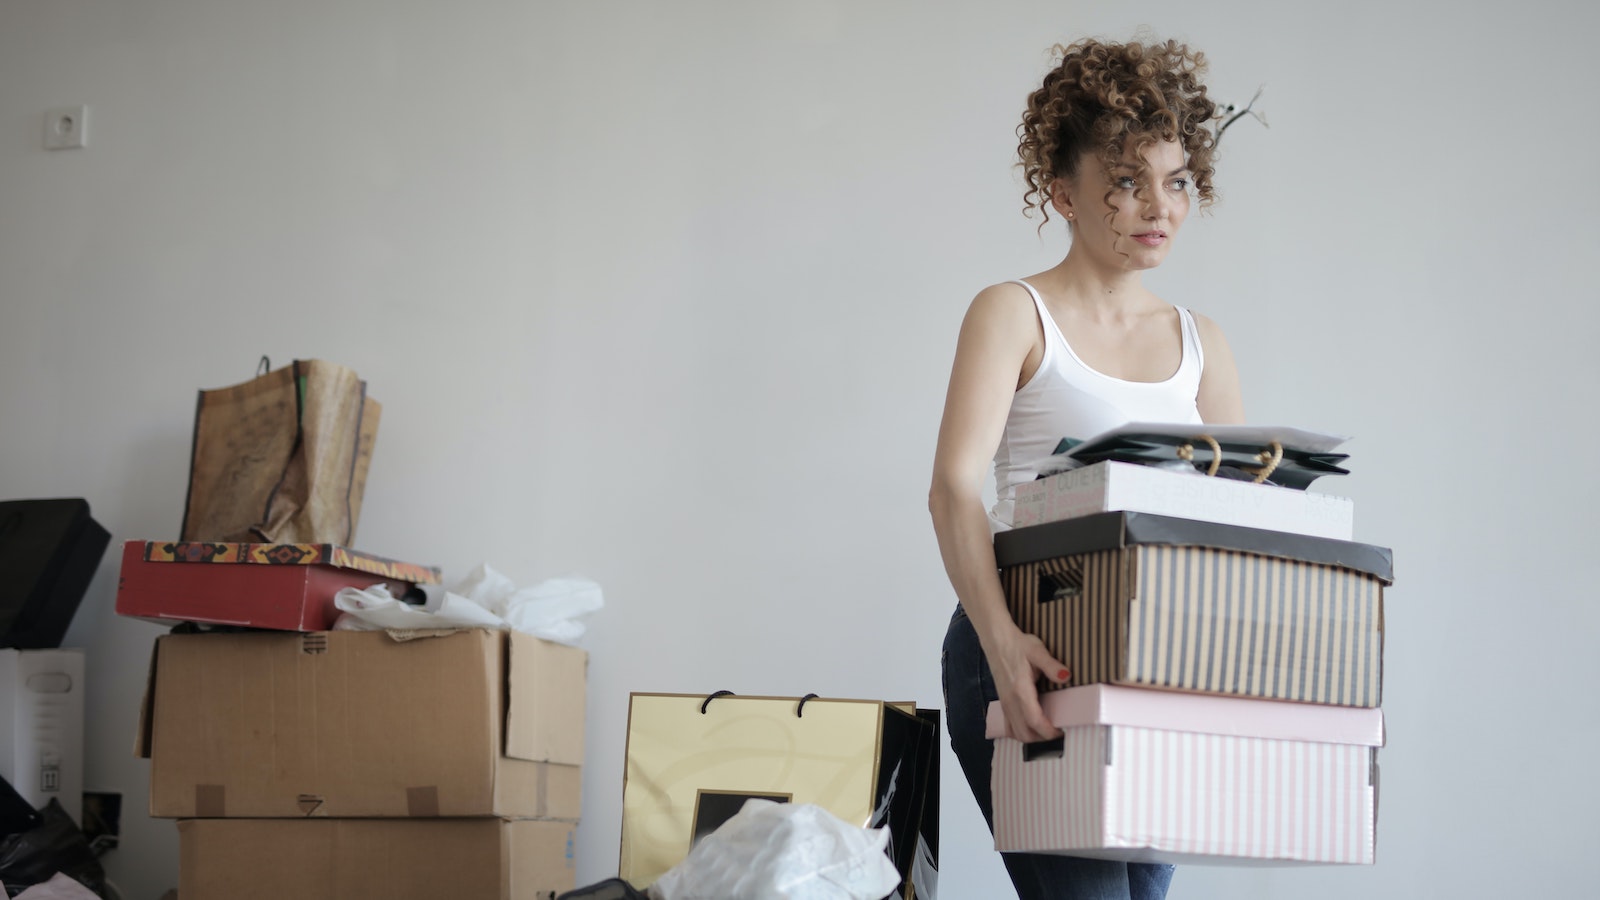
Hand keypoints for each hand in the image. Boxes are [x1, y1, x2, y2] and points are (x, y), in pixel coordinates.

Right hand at [985, 626, 1070, 742]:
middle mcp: (1010, 701)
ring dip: (1032, 737)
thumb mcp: (1037, 651)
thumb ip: (1052, 666)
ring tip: (1047, 731)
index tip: (1062, 731)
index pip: (1035, 722)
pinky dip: (1021, 732)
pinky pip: (1010, 726)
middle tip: (1058, 732)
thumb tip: (1066, 677)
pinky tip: (1031, 727)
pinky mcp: (1003, 702)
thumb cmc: (1017, 645)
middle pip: (1024, 734)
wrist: (996, 640)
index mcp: (1020, 691)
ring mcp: (1005, 703)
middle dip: (1042, 739)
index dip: (1049, 732)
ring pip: (1016, 733)